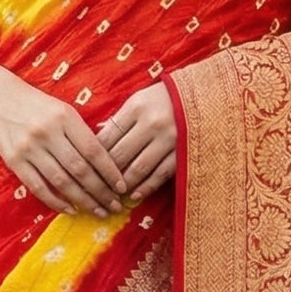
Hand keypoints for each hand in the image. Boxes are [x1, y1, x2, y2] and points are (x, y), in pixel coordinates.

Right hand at [0, 74, 127, 217]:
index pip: (93, 150)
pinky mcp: (14, 161)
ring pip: (61, 182)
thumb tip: (108, 165)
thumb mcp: (64, 111)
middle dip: (101, 191)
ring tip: (99, 211)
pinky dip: (56, 202)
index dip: (110, 172)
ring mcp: (29, 148)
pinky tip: (71, 210)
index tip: (122, 187)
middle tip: (115, 206)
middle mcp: (48, 133)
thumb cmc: (38, 106)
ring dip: (83, 200)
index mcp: (65, 117)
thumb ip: (82, 134)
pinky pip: (38, 187)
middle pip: (80, 170)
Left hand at [97, 83, 176, 199]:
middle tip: (96, 187)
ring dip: (123, 184)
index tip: (87, 168)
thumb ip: (120, 120)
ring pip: (138, 168)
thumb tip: (97, 139)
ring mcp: (168, 140)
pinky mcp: (182, 153)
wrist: (203, 96)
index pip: (108, 136)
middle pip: (120, 154)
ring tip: (113, 194)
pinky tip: (134, 195)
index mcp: (136, 108)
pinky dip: (145, 187)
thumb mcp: (139, 100)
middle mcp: (151, 124)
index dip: (95, 156)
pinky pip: (159, 174)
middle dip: (105, 174)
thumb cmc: (164, 99)